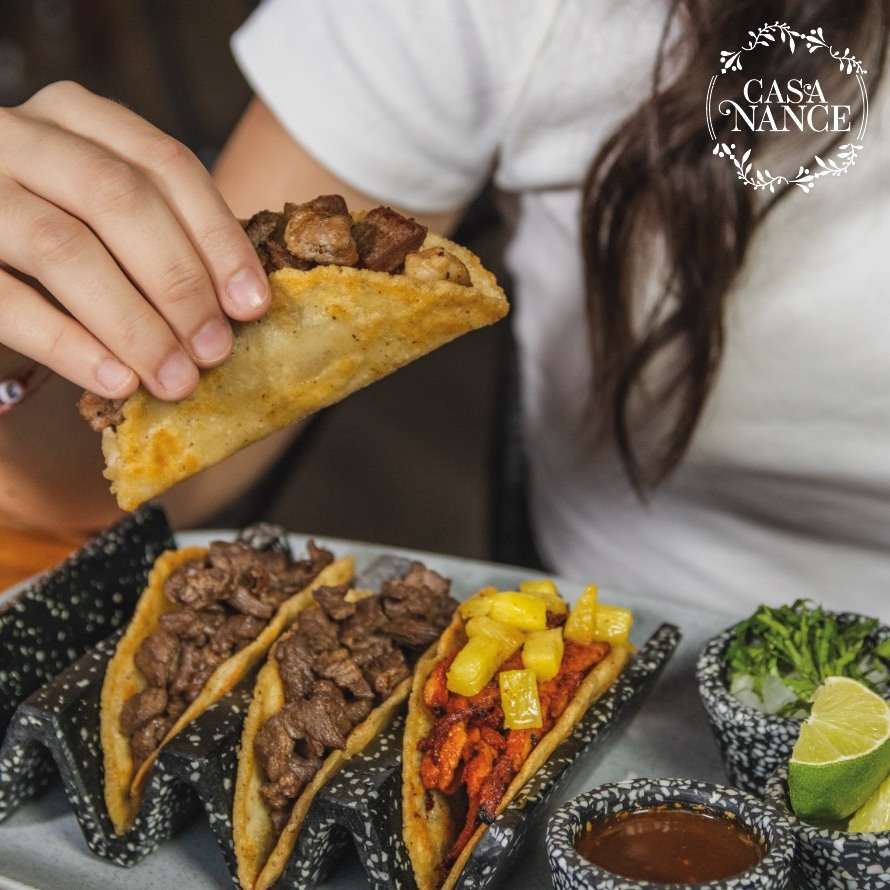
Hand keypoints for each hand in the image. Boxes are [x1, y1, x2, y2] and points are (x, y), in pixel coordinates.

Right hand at [0, 82, 269, 400]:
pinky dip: (69, 345)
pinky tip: (116, 380)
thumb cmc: (46, 229)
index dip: (218, 238)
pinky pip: (7, 300)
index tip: (252, 305)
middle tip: (216, 350)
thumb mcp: (102, 211)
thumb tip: (241, 305)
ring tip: (176, 379)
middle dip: (180, 283)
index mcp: (75, 117)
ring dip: (134, 324)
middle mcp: (20, 135)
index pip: (165, 165)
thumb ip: (159, 234)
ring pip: (65, 248)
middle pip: (119, 199)